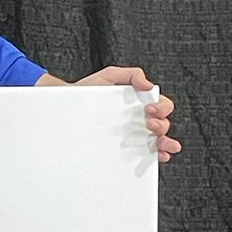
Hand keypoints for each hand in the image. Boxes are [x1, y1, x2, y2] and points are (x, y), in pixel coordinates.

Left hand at [37, 66, 179, 162]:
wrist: (66, 108)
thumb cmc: (88, 91)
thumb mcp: (109, 76)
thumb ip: (131, 75)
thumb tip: (149, 85)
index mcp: (140, 103)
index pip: (162, 105)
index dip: (161, 107)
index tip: (149, 109)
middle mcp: (141, 119)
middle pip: (163, 124)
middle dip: (162, 125)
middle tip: (149, 124)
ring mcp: (135, 134)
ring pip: (159, 140)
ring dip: (165, 142)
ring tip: (159, 142)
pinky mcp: (127, 148)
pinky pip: (146, 153)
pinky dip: (157, 155)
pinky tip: (158, 156)